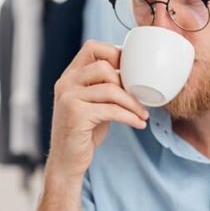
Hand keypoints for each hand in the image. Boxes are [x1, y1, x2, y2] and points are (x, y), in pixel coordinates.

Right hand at [44, 40, 149, 182]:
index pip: (92, 48)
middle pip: (104, 67)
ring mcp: (68, 97)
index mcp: (70, 76)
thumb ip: (105, 88)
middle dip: (127, 82)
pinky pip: (112, 110)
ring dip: (133, 103)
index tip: (133, 71)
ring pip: (110, 89)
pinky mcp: (76, 114)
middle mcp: (66, 83)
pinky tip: (139, 124)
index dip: (115, 54)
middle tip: (140, 97)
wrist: (66, 162)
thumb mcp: (93, 104)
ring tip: (143, 113)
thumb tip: (135, 76)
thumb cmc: (84, 133)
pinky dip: (130, 117)